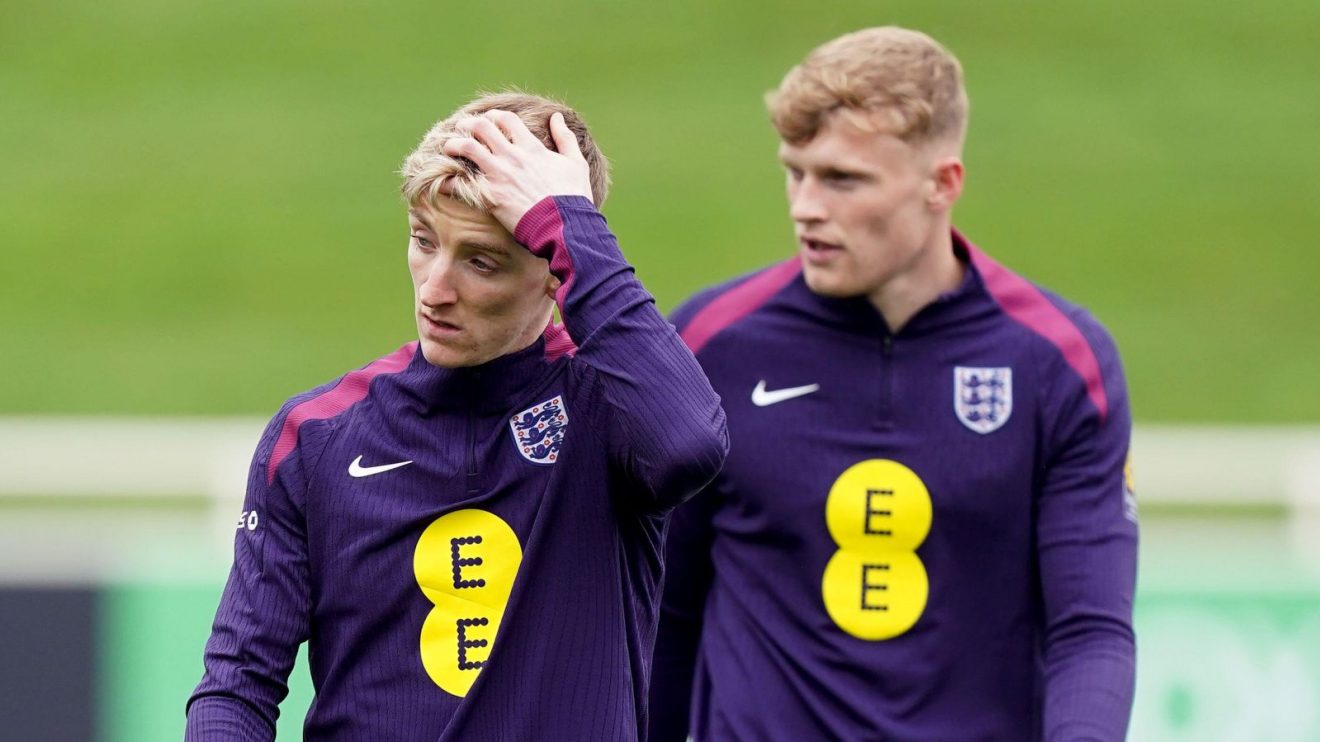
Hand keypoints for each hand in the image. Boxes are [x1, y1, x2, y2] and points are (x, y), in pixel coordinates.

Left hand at [441, 110, 593, 231]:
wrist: (565, 227)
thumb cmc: (573, 198)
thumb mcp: (576, 164)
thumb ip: (565, 138)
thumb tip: (556, 117)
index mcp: (532, 148)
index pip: (505, 120)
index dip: (493, 116)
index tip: (487, 121)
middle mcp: (512, 156)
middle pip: (481, 127)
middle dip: (467, 125)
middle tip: (461, 130)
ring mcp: (499, 175)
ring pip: (466, 148)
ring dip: (453, 145)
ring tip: (448, 149)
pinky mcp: (490, 196)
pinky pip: (460, 183)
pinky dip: (448, 180)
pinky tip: (443, 181)